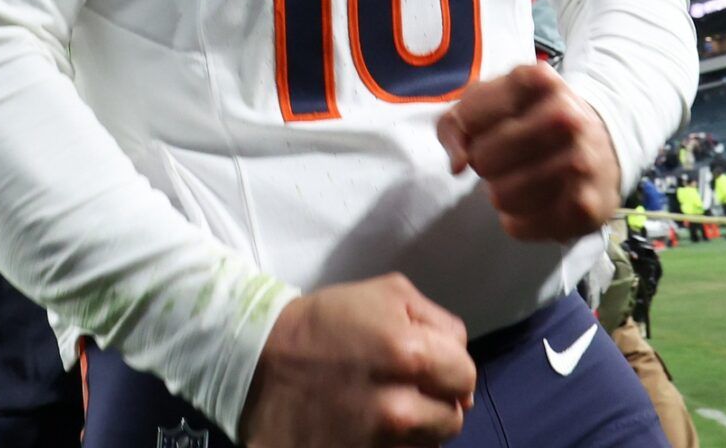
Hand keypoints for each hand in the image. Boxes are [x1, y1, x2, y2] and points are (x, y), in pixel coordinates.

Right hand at [240, 274, 474, 447]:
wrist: (260, 363)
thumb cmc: (327, 322)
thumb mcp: (390, 294)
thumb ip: (440, 325)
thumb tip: (462, 373)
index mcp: (409, 355)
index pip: (465, 378)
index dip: (451, 370)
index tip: (430, 367)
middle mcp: (397, 408)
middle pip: (452, 420)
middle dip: (436, 402)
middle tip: (407, 386)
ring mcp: (376, 444)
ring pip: (427, 445)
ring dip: (416, 427)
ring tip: (384, 404)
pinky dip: (390, 444)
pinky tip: (368, 423)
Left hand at [435, 63, 621, 241]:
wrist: (602, 145)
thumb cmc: (532, 121)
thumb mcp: (492, 103)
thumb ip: (455, 125)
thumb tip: (458, 165)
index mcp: (539, 80)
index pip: (469, 119)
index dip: (469, 133)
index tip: (487, 131)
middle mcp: (565, 116)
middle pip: (484, 159)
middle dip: (485, 164)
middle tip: (505, 160)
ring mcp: (580, 161)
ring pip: (501, 196)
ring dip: (501, 194)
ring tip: (520, 180)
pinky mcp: (585, 206)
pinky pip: (520, 226)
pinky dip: (518, 221)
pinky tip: (535, 203)